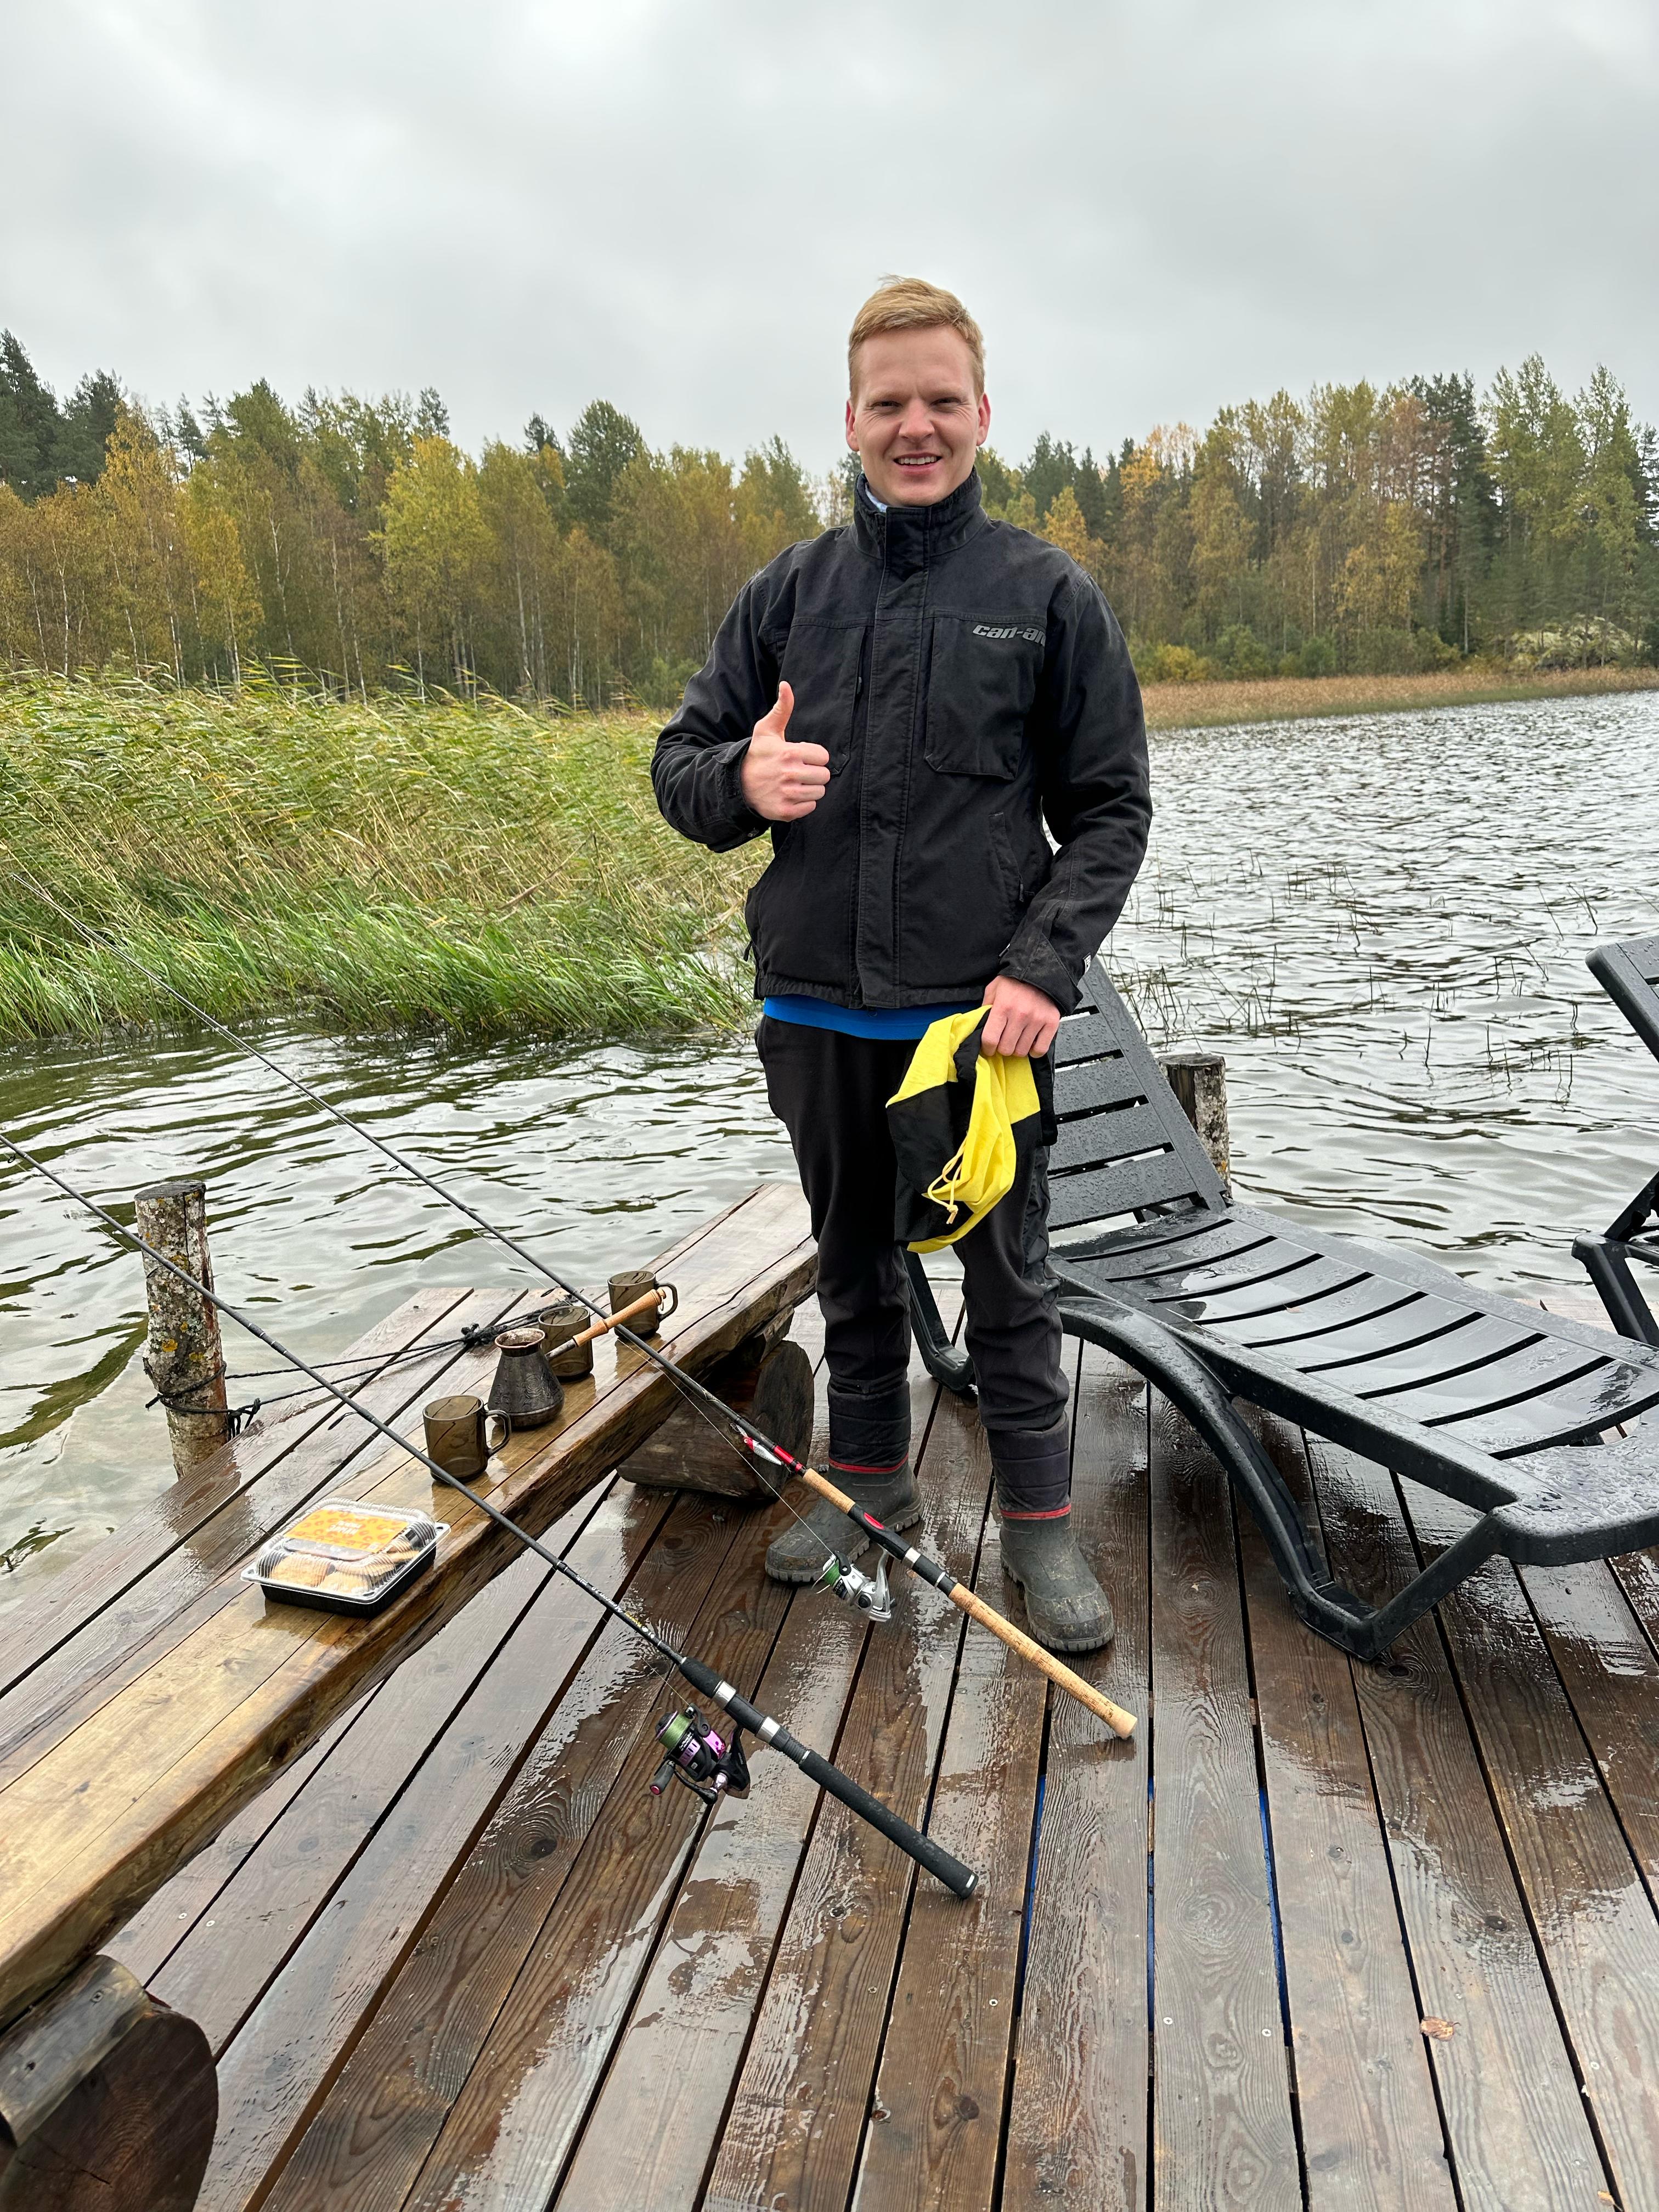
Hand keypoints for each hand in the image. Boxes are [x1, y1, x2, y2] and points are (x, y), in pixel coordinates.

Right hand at [740, 683, 830, 821]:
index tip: (800, 757)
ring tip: (794, 784)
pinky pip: (810, 808)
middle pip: (824, 776)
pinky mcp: (786, 811)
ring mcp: (788, 794)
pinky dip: (803, 804)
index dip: (813, 757)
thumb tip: (786, 685)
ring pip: (819, 792)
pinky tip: (790, 796)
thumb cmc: (757, 755)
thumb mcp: (766, 730)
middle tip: (798, 772)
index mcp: (790, 753)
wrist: (738, 784)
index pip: (823, 757)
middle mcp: (790, 774)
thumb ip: (782, 708)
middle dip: (814, 773)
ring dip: (810, 788)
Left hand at [980, 975, 1060, 1057]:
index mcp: (1003, 1006)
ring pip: (1022, 1051)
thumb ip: (985, 1008)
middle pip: (1006, 1048)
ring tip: (1017, 1038)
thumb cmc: (1016, 981)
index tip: (988, 1047)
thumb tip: (979, 1027)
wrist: (1041, 971)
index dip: (987, 1047)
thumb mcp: (994, 989)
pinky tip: (1030, 1042)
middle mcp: (1020, 1014)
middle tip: (1004, 1040)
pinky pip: (1040, 1049)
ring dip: (1017, 1048)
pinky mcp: (1051, 1023)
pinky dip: (1034, 1050)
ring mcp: (1037, 1019)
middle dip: (1002, 1047)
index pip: (990, 1039)